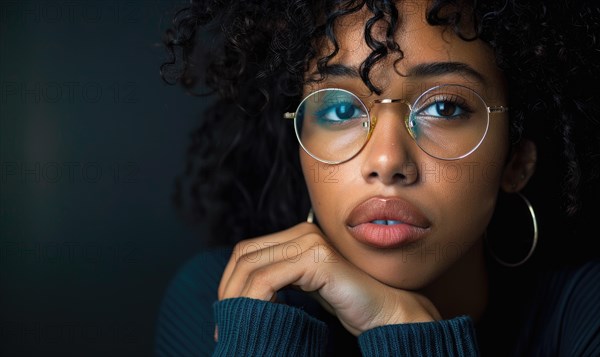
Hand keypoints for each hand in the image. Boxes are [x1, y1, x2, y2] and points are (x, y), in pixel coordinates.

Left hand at [217, 222, 440, 337]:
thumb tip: (241, 294)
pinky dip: (254, 300)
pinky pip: (269, 279)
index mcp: (298, 237)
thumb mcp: (308, 289)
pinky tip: (254, 317)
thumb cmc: (351, 305)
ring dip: (237, 299)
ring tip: (234, 325)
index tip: (226, 314)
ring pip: (252, 267)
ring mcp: (310, 242)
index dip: (230, 281)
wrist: (388, 313)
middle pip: (245, 256)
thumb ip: (283, 281)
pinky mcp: (317, 258)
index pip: (247, 252)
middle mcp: (302, 233)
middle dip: (228, 291)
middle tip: (224, 324)